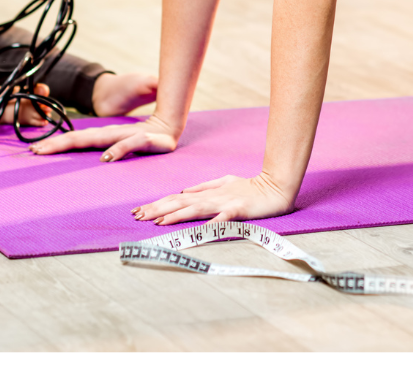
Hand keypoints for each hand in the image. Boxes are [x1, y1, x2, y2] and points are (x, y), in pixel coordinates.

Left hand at [29, 114, 178, 158]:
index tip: (33, 150)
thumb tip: (89, 162)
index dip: (56, 143)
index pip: (77, 139)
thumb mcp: (123, 144)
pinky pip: (130, 144)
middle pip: (82, 138)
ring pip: (99, 138)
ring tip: (58, 150)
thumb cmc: (144, 138)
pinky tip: (106, 158)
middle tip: (35, 151)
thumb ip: (107, 151)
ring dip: (78, 143)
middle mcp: (112, 134)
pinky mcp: (145, 139)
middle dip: (58, 144)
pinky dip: (118, 150)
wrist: (172, 126)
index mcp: (105, 136)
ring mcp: (128, 135)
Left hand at [133, 172, 294, 224]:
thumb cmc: (250, 187)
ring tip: (158, 221)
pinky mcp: (238, 210)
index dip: (158, 204)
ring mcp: (224, 203)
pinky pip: (222, 218)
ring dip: (176, 215)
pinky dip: (210, 223)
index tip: (140, 210)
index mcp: (207, 192)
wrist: (275, 187)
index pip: (177, 198)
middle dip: (158, 209)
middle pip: (180, 202)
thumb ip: (204, 187)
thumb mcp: (224, 183)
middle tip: (137, 216)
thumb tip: (183, 191)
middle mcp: (212, 197)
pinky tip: (200, 230)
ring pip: (195, 209)